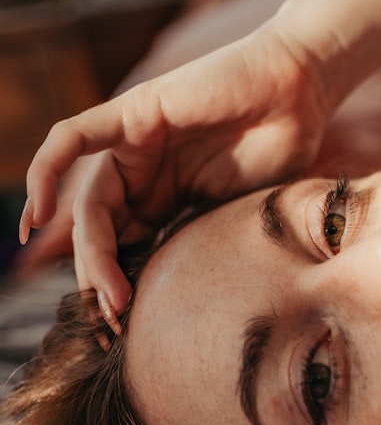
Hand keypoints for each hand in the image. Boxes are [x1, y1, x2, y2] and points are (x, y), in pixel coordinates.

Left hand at [20, 25, 331, 317]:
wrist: (298, 94)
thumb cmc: (284, 150)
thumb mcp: (244, 214)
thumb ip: (210, 244)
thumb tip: (199, 306)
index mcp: (169, 200)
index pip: (129, 248)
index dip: (123, 288)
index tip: (128, 330)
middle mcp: (145, 175)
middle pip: (104, 234)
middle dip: (103, 280)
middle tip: (116, 319)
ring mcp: (135, 145)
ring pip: (89, 204)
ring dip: (89, 252)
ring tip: (104, 291)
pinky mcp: (131, 113)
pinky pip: (71, 140)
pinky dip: (45, 172)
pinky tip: (39, 216)